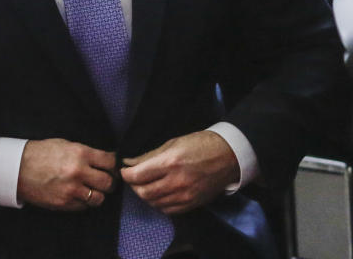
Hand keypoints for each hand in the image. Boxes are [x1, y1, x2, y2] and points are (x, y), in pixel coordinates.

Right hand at [17, 138, 115, 210]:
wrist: (18, 168)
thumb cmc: (41, 153)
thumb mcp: (66, 144)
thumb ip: (86, 153)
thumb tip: (105, 160)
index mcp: (81, 153)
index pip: (111, 162)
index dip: (114, 165)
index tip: (112, 167)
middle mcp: (79, 172)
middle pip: (109, 183)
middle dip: (109, 182)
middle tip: (105, 181)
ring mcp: (72, 190)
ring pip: (99, 199)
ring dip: (98, 195)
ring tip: (91, 190)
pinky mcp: (64, 203)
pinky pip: (84, 207)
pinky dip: (84, 202)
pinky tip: (78, 195)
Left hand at [120, 130, 239, 214]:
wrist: (228, 156)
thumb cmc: (200, 144)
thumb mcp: (173, 143)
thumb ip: (149, 156)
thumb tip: (129, 162)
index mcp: (170, 162)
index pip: (138, 175)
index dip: (126, 175)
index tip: (125, 171)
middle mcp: (176, 181)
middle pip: (143, 192)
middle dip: (134, 186)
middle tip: (134, 179)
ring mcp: (185, 195)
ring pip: (154, 203)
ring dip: (146, 195)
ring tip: (146, 185)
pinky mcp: (192, 204)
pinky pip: (168, 210)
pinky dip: (159, 203)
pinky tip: (159, 194)